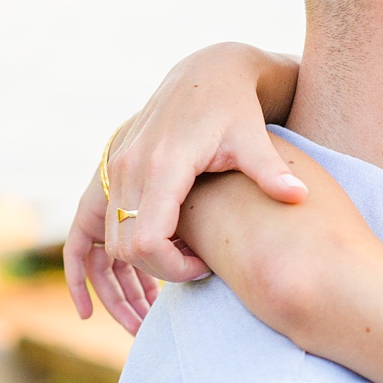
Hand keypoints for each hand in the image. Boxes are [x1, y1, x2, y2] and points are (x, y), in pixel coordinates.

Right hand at [61, 44, 304, 330]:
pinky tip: (92, 307)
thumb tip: (299, 197)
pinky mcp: (111, 174)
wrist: (205, 75)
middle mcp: (128, 169)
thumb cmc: (234, 110)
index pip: (148, 241)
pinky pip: (84, 232)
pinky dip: (84, 269)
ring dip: (125, 280)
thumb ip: (269, 171)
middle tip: (195, 277)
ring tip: (157, 301)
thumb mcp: (253, 138)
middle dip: (155, 278)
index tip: (205, 268)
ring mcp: (114, 171)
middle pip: (126, 249)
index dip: (173, 270)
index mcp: (162, 166)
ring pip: (105, 246)